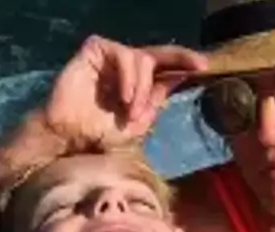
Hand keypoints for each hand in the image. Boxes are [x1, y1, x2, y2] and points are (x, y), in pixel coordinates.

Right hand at [44, 35, 207, 148]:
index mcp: (138, 82)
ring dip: (141, 87)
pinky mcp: (95, 50)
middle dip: (170, 71)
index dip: (186, 61)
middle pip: (158, 56)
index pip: (166, 66)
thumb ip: (156, 102)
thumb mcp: (137, 124)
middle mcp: (126, 67)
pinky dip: (128, 75)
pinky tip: (123, 98)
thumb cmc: (99, 136)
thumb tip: (179, 78)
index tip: (206, 66)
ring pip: (141, 57)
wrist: (68, 139)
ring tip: (130, 111)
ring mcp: (110, 57)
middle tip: (173, 87)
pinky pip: (122, 53)